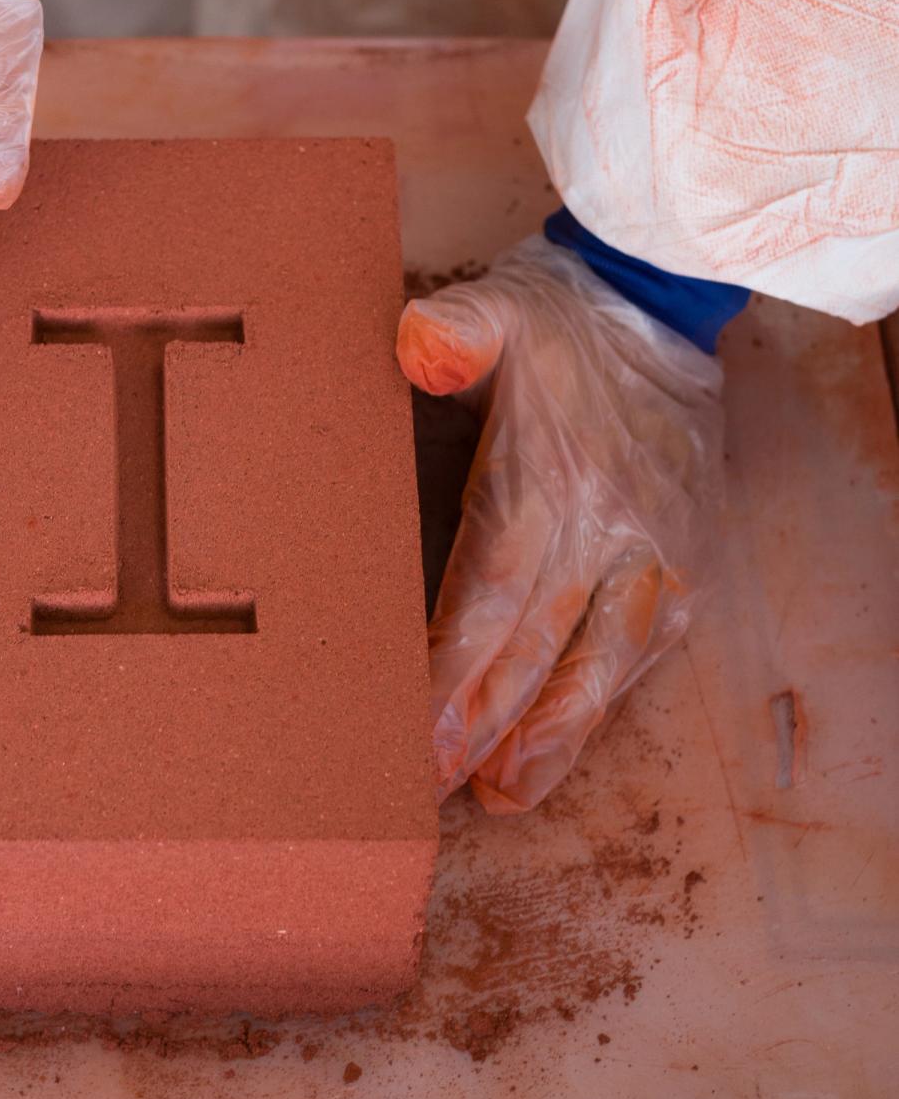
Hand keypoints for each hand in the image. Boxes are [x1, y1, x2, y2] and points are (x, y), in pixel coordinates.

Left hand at [397, 236, 724, 811]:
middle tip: (432, 787)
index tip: (414, 729)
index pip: (492, 593)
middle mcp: (609, 526)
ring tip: (503, 795)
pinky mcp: (684, 560)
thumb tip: (415, 349)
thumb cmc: (556, 320)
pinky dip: (604, 703)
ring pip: (601, 665)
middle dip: (484, 727)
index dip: (452, 670)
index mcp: (552, 477)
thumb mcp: (494, 308)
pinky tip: (564, 744)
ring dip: (552, 737)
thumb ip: (452, 332)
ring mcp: (654, 550)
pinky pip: (644, 648)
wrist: (661, 303)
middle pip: (539, 647)